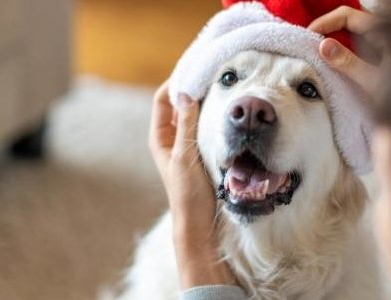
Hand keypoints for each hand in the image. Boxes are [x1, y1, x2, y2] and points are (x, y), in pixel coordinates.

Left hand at [148, 82, 234, 287]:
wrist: (200, 225)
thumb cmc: (187, 194)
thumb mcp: (185, 157)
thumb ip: (186, 125)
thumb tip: (186, 93)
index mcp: (160, 137)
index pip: (163, 98)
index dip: (176, 81)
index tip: (194, 68)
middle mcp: (173, 138)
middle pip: (180, 103)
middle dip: (194, 87)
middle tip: (213, 73)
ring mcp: (189, 145)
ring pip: (196, 115)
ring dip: (207, 102)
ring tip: (224, 87)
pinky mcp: (204, 153)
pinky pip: (208, 127)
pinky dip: (216, 117)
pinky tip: (230, 111)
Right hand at [308, 6, 382, 96]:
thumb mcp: (374, 81)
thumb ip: (348, 62)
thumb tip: (323, 45)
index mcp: (385, 30)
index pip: (347, 15)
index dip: (325, 22)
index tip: (309, 36)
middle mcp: (388, 31)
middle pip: (351, 20)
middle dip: (330, 29)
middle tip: (312, 45)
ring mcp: (390, 41)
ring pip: (358, 32)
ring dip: (339, 39)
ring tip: (322, 54)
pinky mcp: (390, 54)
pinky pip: (366, 43)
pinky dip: (350, 48)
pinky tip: (342, 62)